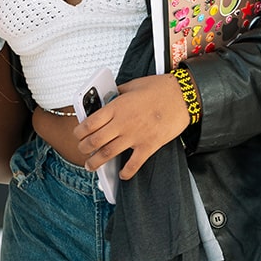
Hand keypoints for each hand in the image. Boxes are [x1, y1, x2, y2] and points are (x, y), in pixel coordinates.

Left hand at [73, 74, 188, 179]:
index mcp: (116, 107)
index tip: (77, 135)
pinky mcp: (149, 146)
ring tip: (90, 166)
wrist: (183, 96)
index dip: (79, 132)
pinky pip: (134, 164)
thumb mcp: (132, 85)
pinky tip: (121, 175)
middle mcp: (122, 123)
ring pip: (108, 154)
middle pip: (94, 141)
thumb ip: (117, 93)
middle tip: (81, 150)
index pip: (89, 123)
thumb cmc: (159, 88)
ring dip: (96, 162)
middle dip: (84, 148)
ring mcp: (135, 136)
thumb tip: (107, 98)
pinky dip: (126, 172)